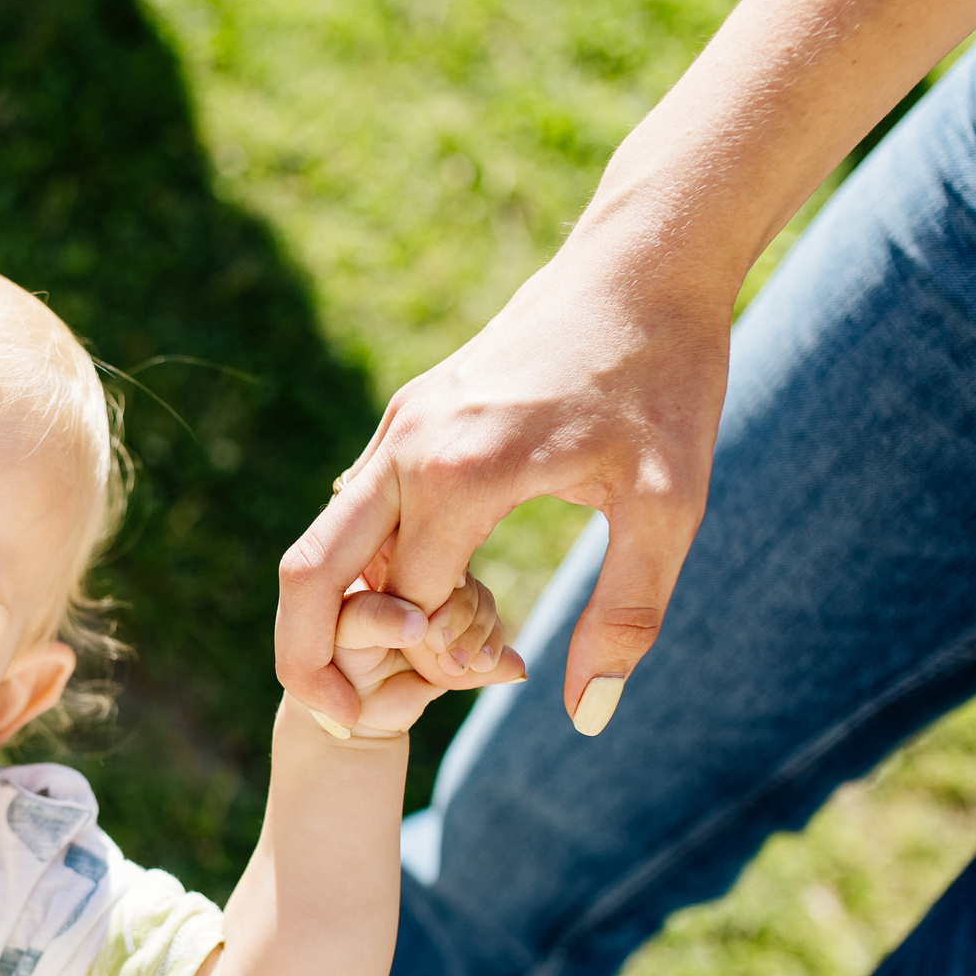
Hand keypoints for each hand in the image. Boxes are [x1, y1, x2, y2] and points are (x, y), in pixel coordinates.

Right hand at [279, 233, 728, 737]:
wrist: (645, 260)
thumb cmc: (668, 378)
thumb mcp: (668, 507)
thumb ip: (626, 615)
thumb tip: (587, 716)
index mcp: (458, 474)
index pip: (408, 610)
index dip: (445, 659)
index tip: (504, 662)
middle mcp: (405, 448)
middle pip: (309, 574)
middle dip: (307, 658)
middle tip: (341, 713)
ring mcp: (399, 427)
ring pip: (327, 541)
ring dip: (353, 607)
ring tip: (425, 647)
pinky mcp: (409, 416)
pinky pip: (362, 508)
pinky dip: (376, 564)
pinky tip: (442, 585)